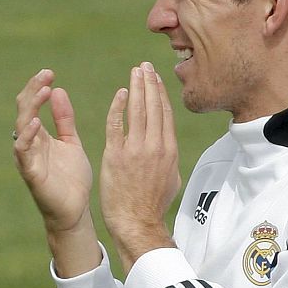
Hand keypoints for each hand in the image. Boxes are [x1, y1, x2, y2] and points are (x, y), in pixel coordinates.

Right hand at [14, 69, 104, 276]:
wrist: (75, 211)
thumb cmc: (71, 179)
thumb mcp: (71, 142)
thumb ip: (63, 119)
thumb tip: (57, 90)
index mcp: (39, 136)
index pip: (32, 105)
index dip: (38, 88)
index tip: (50, 72)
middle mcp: (30, 144)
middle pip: (24, 111)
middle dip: (33, 91)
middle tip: (45, 75)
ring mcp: (28, 158)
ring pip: (21, 128)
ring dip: (31, 108)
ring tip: (43, 91)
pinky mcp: (31, 174)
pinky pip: (24, 152)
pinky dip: (28, 137)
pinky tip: (36, 122)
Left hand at [99, 63, 181, 270]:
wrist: (137, 221)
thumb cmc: (153, 203)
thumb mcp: (171, 177)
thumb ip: (169, 157)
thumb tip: (169, 145)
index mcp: (169, 149)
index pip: (165, 113)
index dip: (160, 93)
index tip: (156, 78)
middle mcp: (154, 146)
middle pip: (153, 106)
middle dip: (149, 83)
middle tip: (144, 66)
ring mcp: (135, 149)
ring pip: (137, 110)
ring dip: (136, 88)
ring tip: (135, 72)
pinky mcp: (116, 155)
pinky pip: (116, 124)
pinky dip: (118, 107)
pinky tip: (120, 94)